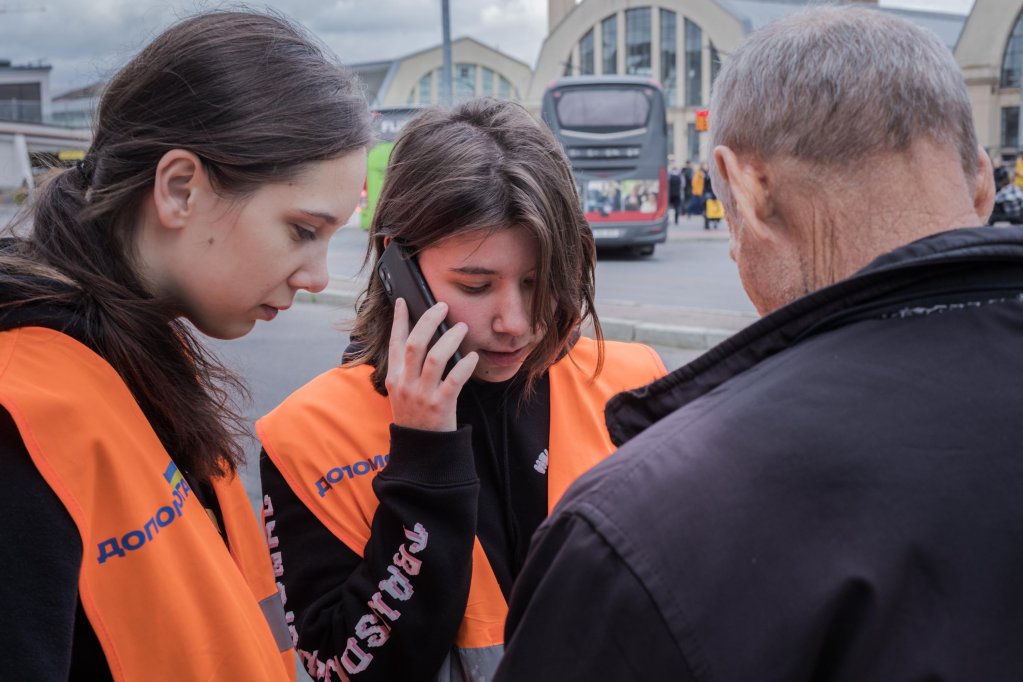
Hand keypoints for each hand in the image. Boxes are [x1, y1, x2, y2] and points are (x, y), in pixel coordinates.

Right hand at [385, 298, 478, 431]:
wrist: (420, 449)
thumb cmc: (415, 415)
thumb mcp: (401, 391)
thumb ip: (408, 368)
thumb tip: (424, 339)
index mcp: (394, 377)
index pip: (395, 342)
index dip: (399, 320)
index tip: (404, 301)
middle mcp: (405, 383)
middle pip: (415, 344)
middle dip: (429, 321)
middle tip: (442, 307)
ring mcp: (422, 394)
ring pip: (434, 358)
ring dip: (449, 339)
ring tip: (462, 327)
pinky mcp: (440, 406)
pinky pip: (453, 381)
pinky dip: (464, 366)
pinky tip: (471, 356)